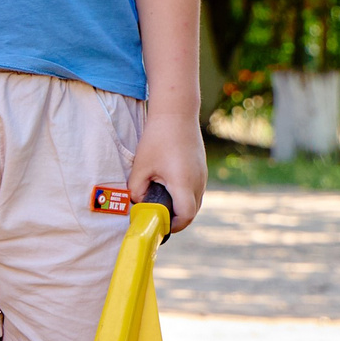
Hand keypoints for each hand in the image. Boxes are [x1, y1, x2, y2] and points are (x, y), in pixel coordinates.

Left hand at [131, 111, 206, 231]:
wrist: (177, 114)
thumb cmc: (157, 139)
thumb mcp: (141, 166)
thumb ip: (137, 189)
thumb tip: (138, 204)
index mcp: (184, 183)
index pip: (185, 216)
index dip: (172, 226)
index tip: (157, 226)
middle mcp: (198, 182)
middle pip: (191, 212)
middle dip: (175, 219)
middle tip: (155, 219)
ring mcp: (203, 176)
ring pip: (195, 202)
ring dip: (180, 208)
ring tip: (159, 204)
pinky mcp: (202, 170)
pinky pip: (195, 191)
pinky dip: (184, 197)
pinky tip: (167, 191)